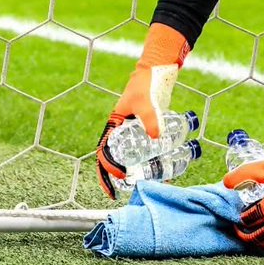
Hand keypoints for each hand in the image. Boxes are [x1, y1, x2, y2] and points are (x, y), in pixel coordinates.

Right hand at [95, 23, 189, 199]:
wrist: (156, 71)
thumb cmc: (145, 85)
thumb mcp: (146, 103)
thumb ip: (151, 119)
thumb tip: (157, 137)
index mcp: (113, 127)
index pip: (104, 154)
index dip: (107, 169)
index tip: (118, 178)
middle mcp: (120, 132)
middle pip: (113, 159)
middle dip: (114, 177)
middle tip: (121, 192)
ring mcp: (133, 132)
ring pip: (128, 156)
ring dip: (131, 171)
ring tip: (140, 186)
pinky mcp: (145, 129)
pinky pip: (144, 148)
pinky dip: (148, 160)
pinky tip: (159, 169)